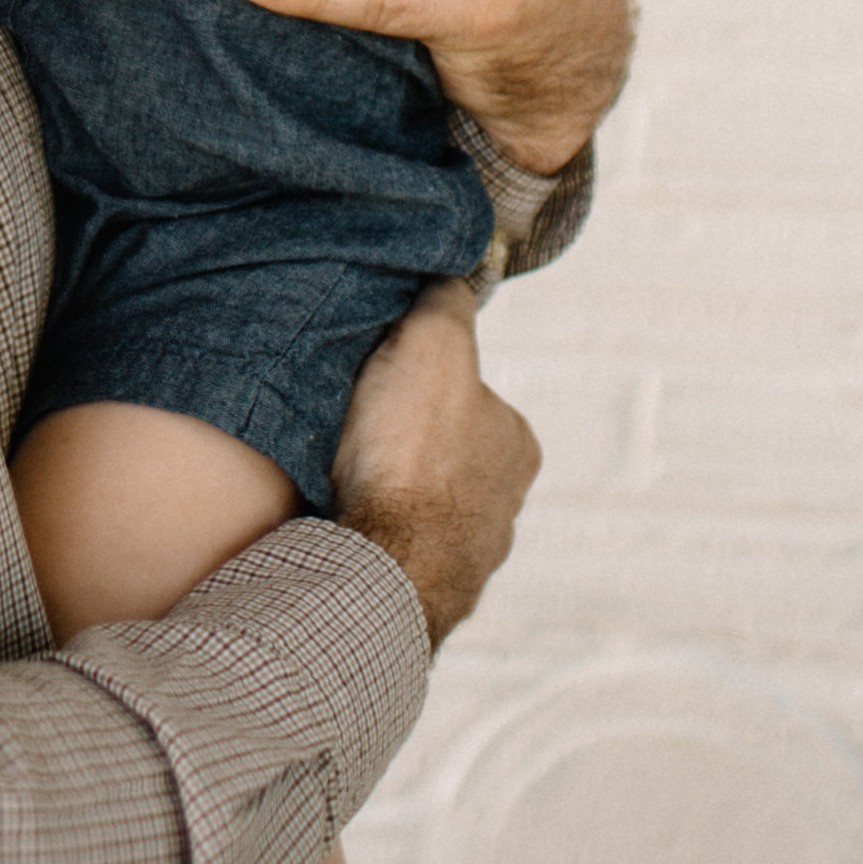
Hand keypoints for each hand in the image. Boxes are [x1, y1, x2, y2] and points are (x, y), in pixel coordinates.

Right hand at [329, 279, 539, 646]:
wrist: (386, 567)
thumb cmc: (412, 454)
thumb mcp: (432, 343)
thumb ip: (447, 302)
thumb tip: (453, 271)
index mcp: (517, 443)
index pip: (466, 391)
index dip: (416, 377)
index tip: (378, 379)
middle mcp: (508, 502)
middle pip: (446, 449)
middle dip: (405, 440)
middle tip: (358, 430)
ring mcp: (471, 555)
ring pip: (424, 504)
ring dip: (391, 492)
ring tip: (344, 478)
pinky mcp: (431, 592)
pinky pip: (400, 548)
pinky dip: (377, 533)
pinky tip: (348, 521)